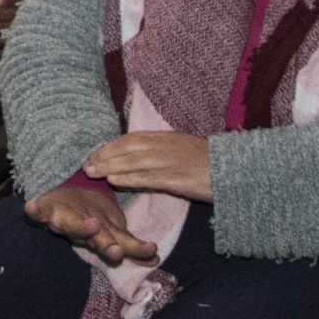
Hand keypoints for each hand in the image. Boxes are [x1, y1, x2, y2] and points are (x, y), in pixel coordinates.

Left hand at [25, 179, 157, 265]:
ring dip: (81, 229)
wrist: (66, 200)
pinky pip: (39, 212)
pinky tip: (29, 206)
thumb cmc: (91, 219)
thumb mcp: (111, 233)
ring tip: (93, 225)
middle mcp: (84, 232)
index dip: (126, 248)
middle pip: (96, 240)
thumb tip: (156, 258)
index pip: (114, 243)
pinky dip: (34, 210)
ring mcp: (65, 221)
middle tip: (117, 252)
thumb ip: (132, 246)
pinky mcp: (47, 211)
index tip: (141, 251)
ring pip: (74, 227)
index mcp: (100, 236)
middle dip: (106, 246)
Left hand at [84, 131, 215, 201]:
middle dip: (104, 155)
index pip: (130, 138)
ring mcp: (169, 162)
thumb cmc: (207, 160)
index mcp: (164, 137)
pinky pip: (147, 178)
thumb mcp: (180, 147)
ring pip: (133, 162)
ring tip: (92, 172)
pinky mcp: (175, 180)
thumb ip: (159, 148)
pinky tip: (114, 182)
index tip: (94, 153)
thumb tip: (137, 153)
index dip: (110, 146)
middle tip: (85, 164)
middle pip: (127, 148)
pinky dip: (129, 179)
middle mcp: (163, 146)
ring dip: (110, 167)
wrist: (232, 168)